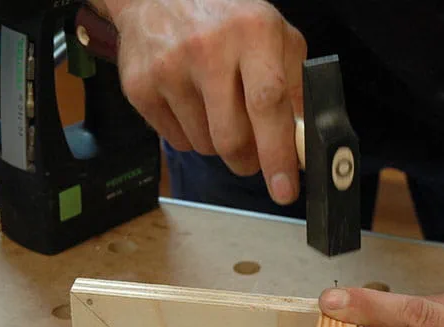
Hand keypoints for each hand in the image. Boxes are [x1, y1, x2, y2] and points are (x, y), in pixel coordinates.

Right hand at [108, 0, 305, 202]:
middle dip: (249, 160)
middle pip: (233, 139)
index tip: (284, 190)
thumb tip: (304, 142)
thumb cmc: (226, 19)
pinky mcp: (139, 87)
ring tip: (216, 108)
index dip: (277, 153)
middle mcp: (208, 48)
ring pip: (206, 147)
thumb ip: (296, 86)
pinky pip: (178, 141)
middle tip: (254, 153)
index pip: (267, 103)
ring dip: (219, 143)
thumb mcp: (274, 35)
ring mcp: (169, 68)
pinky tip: (190, 102)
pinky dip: (191, 134)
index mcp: (252, 32)